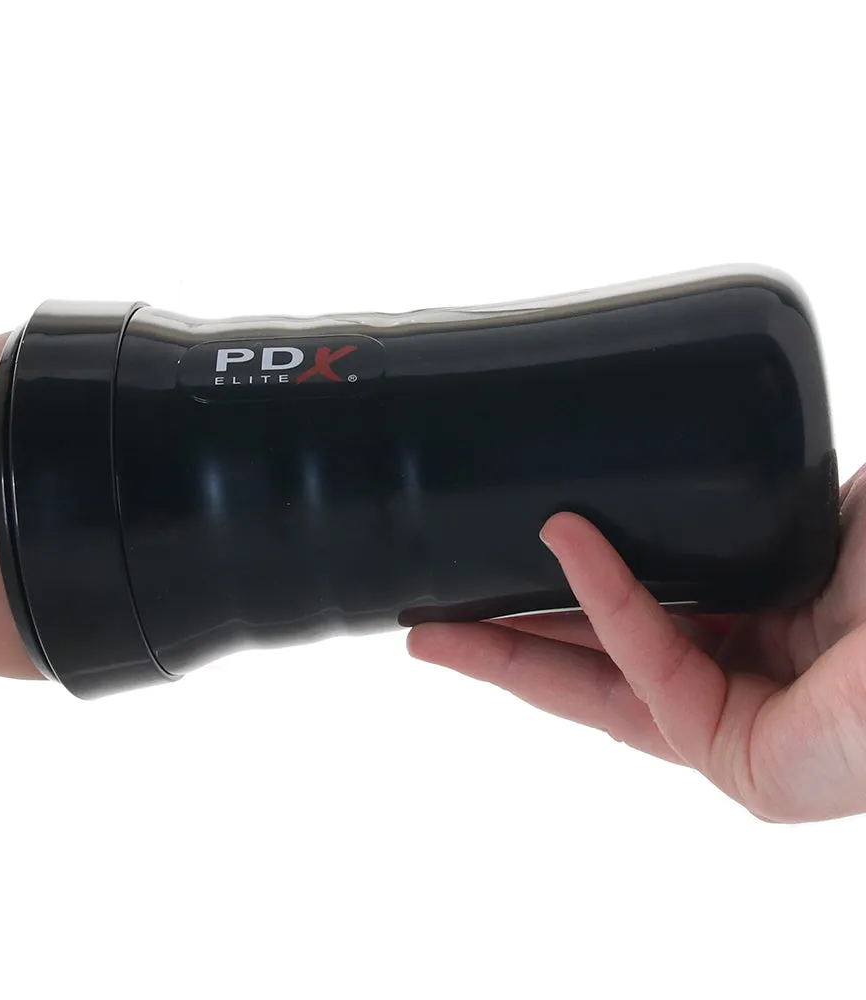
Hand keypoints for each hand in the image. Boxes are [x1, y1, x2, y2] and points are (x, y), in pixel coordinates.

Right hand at [408, 465, 865, 822]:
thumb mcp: (813, 504)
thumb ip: (740, 479)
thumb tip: (685, 414)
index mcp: (747, 624)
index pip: (630, 613)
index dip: (558, 592)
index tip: (502, 554)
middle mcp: (731, 677)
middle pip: (588, 662)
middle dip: (501, 637)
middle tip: (425, 616)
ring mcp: (729, 726)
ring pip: (593, 689)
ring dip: (507, 654)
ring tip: (428, 633)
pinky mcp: (736, 760)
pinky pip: (650, 666)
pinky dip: (604, 602)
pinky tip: (562, 546)